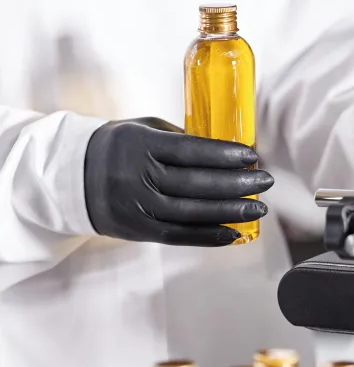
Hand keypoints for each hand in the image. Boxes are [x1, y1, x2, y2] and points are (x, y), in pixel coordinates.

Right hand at [83, 118, 272, 245]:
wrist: (74, 176)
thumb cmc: (121, 148)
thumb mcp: (145, 130)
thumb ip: (182, 139)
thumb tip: (229, 150)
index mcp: (140, 145)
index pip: (189, 151)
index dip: (223, 154)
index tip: (250, 156)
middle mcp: (138, 176)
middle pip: (195, 183)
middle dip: (236, 183)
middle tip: (265, 180)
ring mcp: (138, 206)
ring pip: (191, 212)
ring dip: (230, 211)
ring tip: (258, 207)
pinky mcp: (139, 229)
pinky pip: (180, 235)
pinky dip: (210, 236)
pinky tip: (235, 232)